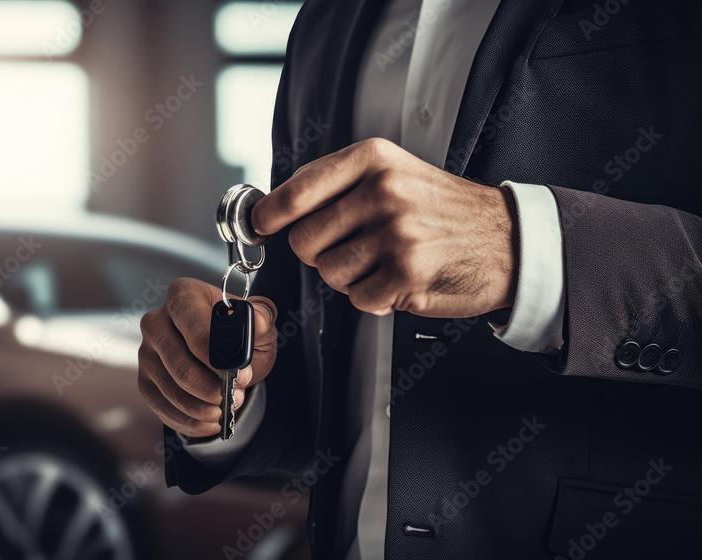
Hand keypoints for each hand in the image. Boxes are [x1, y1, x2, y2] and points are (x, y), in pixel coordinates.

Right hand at [138, 278, 277, 437]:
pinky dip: (191, 421)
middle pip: (182, 367)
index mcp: (182, 296)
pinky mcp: (144, 381)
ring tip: (226, 407)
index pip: (197, 333)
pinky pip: (164, 409)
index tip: (241, 374)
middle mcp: (156, 321)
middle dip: (213, 389)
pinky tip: (210, 418)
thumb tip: (258, 319)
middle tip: (236, 395)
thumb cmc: (239, 333)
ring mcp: (147, 353)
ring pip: (173, 392)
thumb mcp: (258, 323)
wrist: (226, 352)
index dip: (220, 360)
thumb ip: (261, 318)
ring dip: (205, 408)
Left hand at [252, 137, 517, 317]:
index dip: (269, 215)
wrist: (507, 238)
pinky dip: (374, 297)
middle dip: (319, 253)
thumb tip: (275, 204)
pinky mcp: (408, 273)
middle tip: (350, 248)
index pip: (296, 191)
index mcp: (373, 160)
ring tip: (380, 262)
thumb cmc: (444, 208)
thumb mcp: (393, 171)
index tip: (262, 225)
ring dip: (348, 277)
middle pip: (304, 240)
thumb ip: (336, 184)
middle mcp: (383, 191)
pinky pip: (358, 298)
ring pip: (328, 273)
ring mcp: (396, 233)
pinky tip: (398, 278)